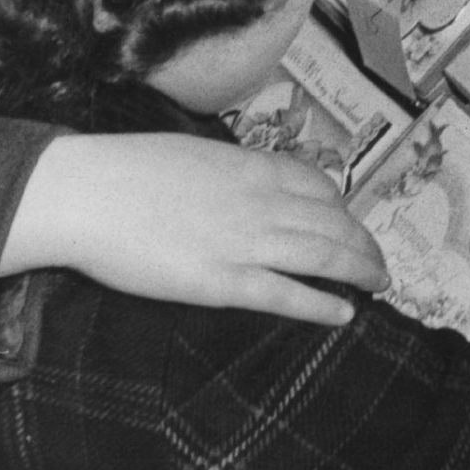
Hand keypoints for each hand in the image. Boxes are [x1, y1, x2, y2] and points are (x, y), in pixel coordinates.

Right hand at [5, 132, 388, 326]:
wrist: (90, 194)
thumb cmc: (126, 170)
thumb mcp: (191, 154)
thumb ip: (227, 171)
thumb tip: (241, 181)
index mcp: (250, 166)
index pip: (317, 184)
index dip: (342, 205)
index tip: (349, 220)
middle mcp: (261, 201)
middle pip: (333, 221)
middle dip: (364, 243)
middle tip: (379, 262)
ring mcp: (247, 242)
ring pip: (324, 255)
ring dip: (359, 271)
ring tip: (378, 285)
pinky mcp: (225, 283)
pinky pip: (288, 296)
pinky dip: (322, 305)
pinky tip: (344, 315)